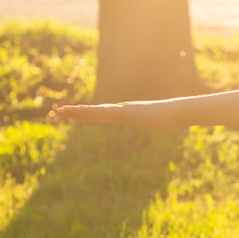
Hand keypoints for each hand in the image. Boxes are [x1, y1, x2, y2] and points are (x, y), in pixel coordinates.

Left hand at [54, 100, 183, 132]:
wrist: (179, 112)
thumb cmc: (175, 119)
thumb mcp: (166, 125)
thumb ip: (166, 124)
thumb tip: (176, 127)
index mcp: (128, 114)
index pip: (104, 116)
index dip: (89, 115)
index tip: (75, 114)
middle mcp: (122, 110)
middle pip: (95, 113)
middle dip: (77, 112)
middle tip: (58, 111)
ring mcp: (123, 111)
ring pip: (96, 113)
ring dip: (78, 112)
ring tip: (61, 111)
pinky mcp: (126, 114)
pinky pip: (105, 114)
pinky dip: (91, 113)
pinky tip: (79, 112)